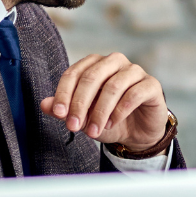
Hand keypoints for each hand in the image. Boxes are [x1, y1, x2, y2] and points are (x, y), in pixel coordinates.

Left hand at [37, 52, 168, 149]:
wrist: (136, 133)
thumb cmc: (108, 120)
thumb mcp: (82, 118)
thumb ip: (64, 110)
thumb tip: (44, 104)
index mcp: (94, 65)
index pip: (74, 73)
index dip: (64, 93)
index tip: (59, 114)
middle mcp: (114, 62)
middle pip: (92, 76)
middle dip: (80, 103)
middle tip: (73, 126)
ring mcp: (135, 71)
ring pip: (113, 86)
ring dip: (100, 111)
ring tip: (94, 131)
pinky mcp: (151, 84)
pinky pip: (134, 93)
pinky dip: (120, 111)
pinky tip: (112, 123)